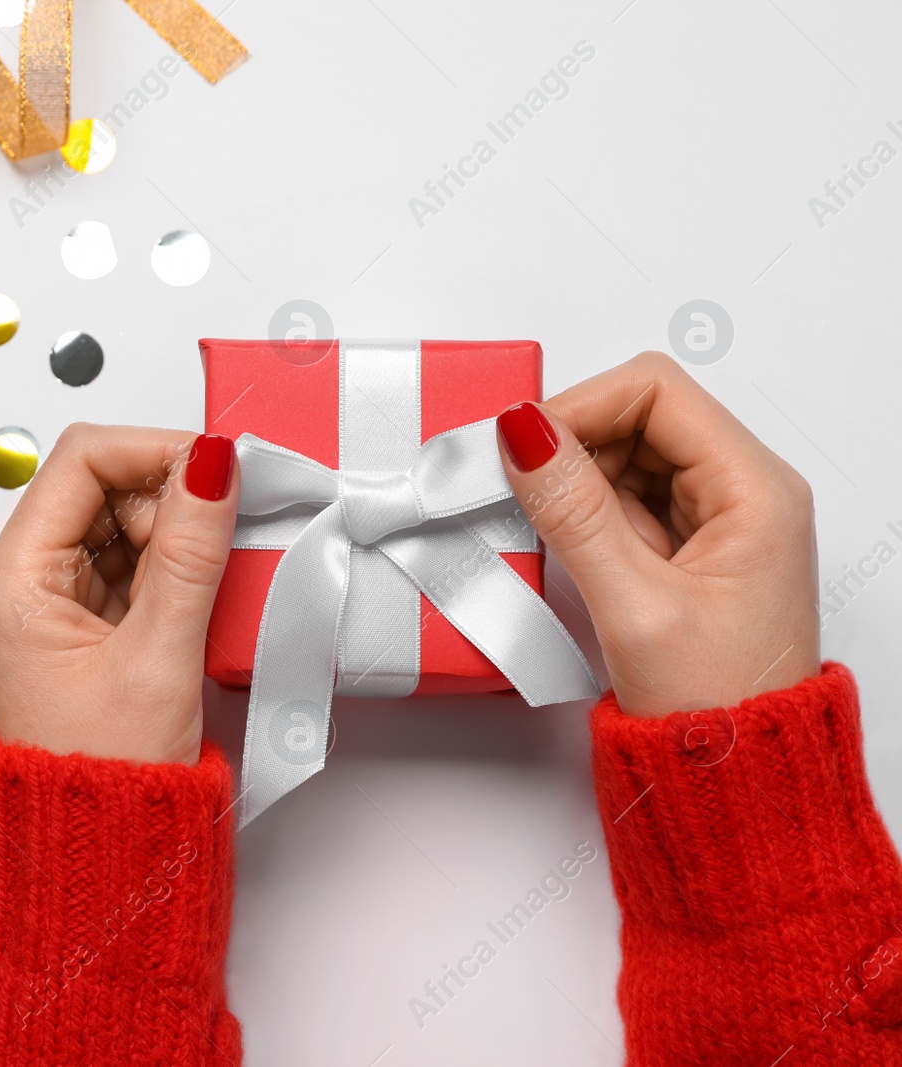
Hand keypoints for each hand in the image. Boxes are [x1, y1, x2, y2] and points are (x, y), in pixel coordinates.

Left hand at [0, 425, 239, 763]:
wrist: (95, 864)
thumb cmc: (103, 781)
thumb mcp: (158, 657)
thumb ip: (189, 554)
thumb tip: (212, 467)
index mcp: (14, 582)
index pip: (77, 462)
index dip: (152, 451)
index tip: (218, 466)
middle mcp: (21, 586)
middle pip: (98, 488)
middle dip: (169, 496)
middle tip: (228, 523)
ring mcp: (51, 608)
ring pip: (118, 526)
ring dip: (175, 534)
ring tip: (217, 572)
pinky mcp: (83, 631)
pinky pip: (129, 568)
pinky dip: (171, 568)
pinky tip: (202, 594)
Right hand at [495, 351, 819, 717]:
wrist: (741, 783)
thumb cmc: (720, 708)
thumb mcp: (634, 605)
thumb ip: (574, 512)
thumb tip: (525, 436)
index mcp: (755, 491)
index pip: (656, 391)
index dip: (581, 406)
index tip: (522, 445)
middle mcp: (744, 493)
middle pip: (639, 416)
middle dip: (571, 446)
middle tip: (517, 488)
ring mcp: (716, 521)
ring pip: (626, 457)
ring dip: (573, 484)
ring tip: (544, 532)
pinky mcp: (688, 550)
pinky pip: (624, 502)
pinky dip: (583, 515)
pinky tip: (565, 550)